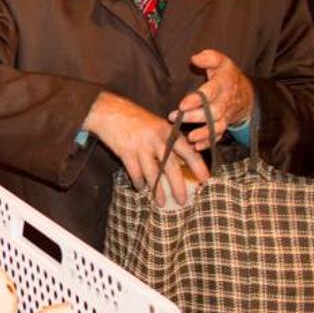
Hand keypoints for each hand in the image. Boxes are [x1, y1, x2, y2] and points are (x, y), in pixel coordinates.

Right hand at [84, 91, 209, 207]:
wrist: (107, 110)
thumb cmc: (133, 116)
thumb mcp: (155, 123)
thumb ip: (167, 139)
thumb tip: (180, 160)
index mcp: (167, 131)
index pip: (188, 151)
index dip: (198, 166)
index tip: (205, 179)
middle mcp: (156, 140)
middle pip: (171, 168)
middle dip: (178, 187)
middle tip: (182, 201)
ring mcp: (140, 146)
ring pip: (152, 174)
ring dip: (157, 190)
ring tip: (160, 202)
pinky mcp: (125, 152)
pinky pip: (135, 173)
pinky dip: (138, 182)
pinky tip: (141, 188)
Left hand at [171, 49, 254, 148]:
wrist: (245, 93)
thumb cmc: (226, 75)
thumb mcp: (221, 61)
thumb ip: (209, 58)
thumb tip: (195, 58)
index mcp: (223, 84)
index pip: (211, 93)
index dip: (198, 99)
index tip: (183, 104)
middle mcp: (226, 101)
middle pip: (213, 112)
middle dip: (195, 117)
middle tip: (175, 117)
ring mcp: (226, 115)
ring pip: (217, 126)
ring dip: (203, 133)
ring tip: (189, 137)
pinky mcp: (224, 125)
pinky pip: (218, 136)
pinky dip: (208, 142)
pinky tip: (197, 146)